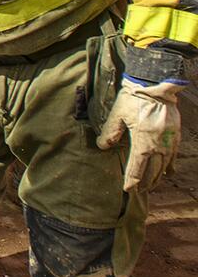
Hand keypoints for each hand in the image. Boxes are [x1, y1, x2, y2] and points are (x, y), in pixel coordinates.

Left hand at [97, 75, 183, 191]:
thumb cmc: (134, 99)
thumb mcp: (117, 114)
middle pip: (153, 170)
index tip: (128, 189)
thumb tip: (102, 146)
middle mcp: (158, 144)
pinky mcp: (175, 135)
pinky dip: (170, 166)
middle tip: (138, 190)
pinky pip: (174, 156)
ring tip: (150, 185)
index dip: (132, 180)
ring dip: (157, 177)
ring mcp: (169, 140)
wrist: (156, 86)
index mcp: (143, 140)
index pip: (137, 166)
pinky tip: (168, 173)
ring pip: (164, 165)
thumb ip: (109, 133)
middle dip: (145, 182)